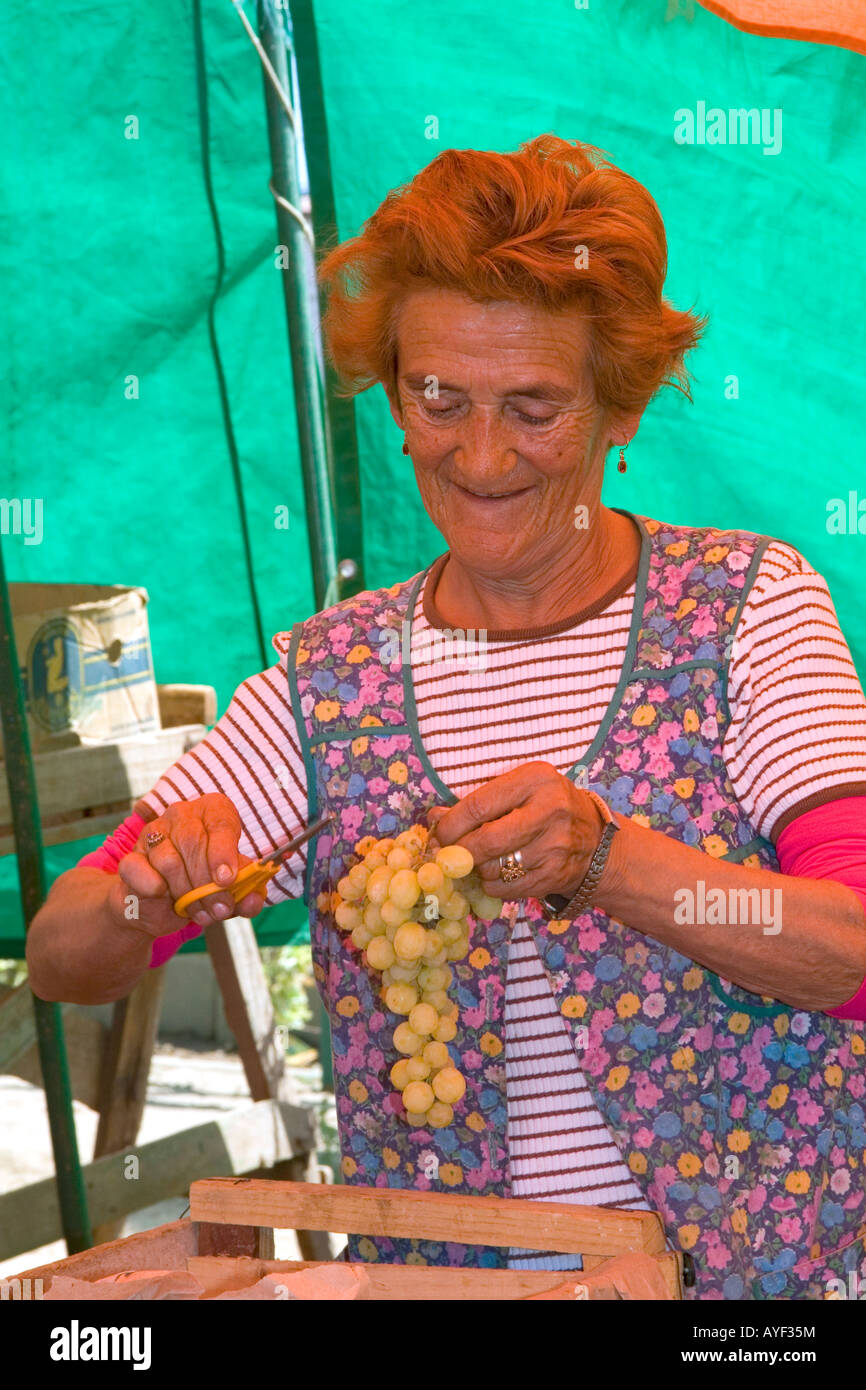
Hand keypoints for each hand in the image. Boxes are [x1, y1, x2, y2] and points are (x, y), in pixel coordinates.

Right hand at [114, 793, 265, 937]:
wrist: (162, 907)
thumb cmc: (205, 886)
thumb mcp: (232, 891)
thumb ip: (247, 894)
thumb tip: (256, 898)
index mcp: (212, 812)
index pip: (220, 823)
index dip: (224, 853)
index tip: (227, 880)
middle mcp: (182, 815)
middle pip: (194, 843)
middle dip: (208, 884)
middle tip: (219, 909)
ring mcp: (153, 833)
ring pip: (169, 861)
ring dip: (186, 892)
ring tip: (200, 911)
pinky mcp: (132, 856)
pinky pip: (139, 870)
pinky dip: (154, 887)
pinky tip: (164, 896)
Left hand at [427, 761, 606, 902]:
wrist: (598, 842)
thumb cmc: (549, 808)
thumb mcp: (521, 791)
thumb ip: (480, 801)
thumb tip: (435, 818)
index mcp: (536, 779)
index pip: (479, 805)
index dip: (450, 824)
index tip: (438, 834)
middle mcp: (550, 810)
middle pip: (486, 840)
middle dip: (459, 852)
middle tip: (447, 855)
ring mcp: (555, 846)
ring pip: (495, 868)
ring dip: (476, 869)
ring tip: (477, 861)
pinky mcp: (555, 875)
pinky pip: (506, 888)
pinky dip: (493, 884)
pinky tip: (497, 874)